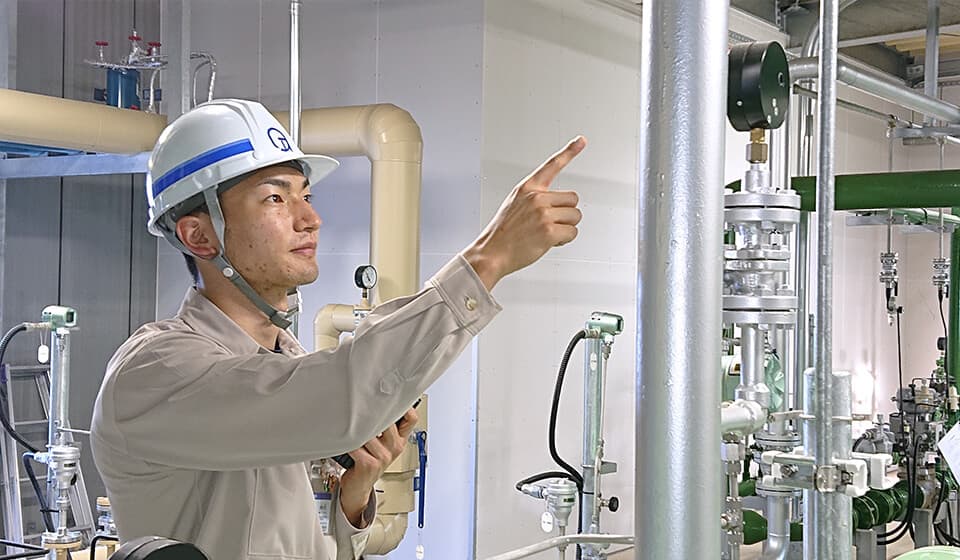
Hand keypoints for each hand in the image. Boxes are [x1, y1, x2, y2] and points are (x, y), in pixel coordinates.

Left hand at [338, 407, 418, 526]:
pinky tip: (343, 438)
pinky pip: (357, 445)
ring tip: (349, 419)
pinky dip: (348, 441)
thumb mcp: (381, 445)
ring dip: (357, 426)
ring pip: (370, 432)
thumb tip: (375, 403)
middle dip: (374, 411)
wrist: (359, 488)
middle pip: (389, 420)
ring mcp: (383, 457)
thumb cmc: (367, 463)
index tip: (393, 394)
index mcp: (399, 441)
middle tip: (364, 401)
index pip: (411, 418)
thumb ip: (382, 428)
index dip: (404, 405)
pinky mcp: (369, 464)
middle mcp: (394, 448)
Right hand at [462, 136, 585, 289]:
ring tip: (547, 233)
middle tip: (550, 222)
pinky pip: (572, 232)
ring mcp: (543, 214)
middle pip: (573, 199)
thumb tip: (557, 204)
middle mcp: (536, 198)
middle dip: (566, 213)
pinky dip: (565, 240)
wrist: (491, 253)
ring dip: (566, 227)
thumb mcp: (514, 204)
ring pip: (575, 216)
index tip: (581, 140)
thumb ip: (534, 198)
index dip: (569, 151)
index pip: (552, 165)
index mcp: (527, 188)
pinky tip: (550, 241)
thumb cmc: (502, 232)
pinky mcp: (549, 231)